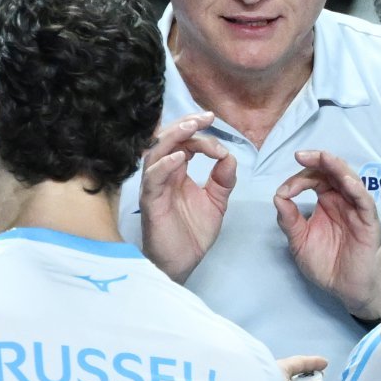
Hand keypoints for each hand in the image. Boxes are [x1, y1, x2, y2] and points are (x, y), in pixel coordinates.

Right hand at [139, 111, 236, 282]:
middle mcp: (163, 174)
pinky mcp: (150, 202)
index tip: (222, 147)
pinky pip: (153, 178)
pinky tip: (179, 158)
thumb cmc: (192, 234)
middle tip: (206, 116)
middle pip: (167, 139)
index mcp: (177, 171)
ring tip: (192, 126)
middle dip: (186, 124)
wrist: (182, 263)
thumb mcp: (216, 202)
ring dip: (174, 137)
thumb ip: (223, 179)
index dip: (203, 137)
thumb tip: (229, 156)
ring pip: (156, 152)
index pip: (185, 142)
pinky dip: (164, 165)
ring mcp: (154, 187)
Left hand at [274, 150, 380, 317]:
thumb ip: (289, 220)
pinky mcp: (368, 221)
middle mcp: (342, 200)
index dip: (298, 179)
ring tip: (322, 158)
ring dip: (336, 167)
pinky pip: (364, 201)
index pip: (314, 179)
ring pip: (349, 179)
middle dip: (317, 161)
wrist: (345, 289)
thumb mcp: (299, 241)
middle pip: (332, 172)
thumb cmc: (326, 265)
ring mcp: (356, 209)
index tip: (284, 192)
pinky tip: (345, 182)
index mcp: (326, 202)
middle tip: (300, 155)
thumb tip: (278, 197)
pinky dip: (356, 189)